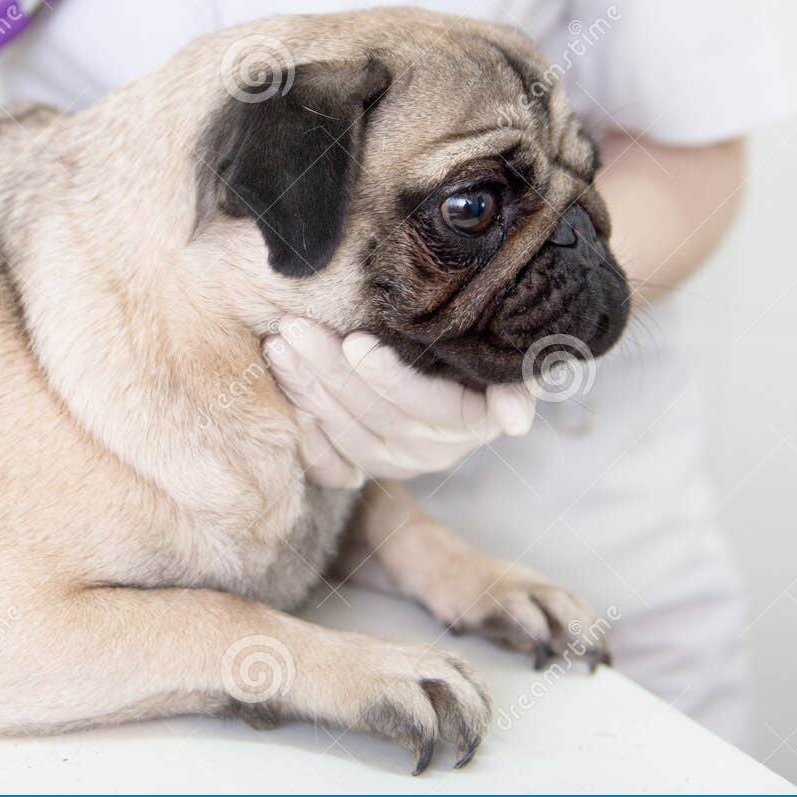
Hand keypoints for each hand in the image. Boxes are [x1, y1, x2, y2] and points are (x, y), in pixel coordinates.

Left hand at [264, 318, 534, 486]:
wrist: (467, 371)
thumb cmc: (484, 348)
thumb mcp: (511, 360)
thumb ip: (516, 385)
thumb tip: (514, 424)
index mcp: (471, 422)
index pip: (425, 405)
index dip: (390, 378)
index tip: (355, 342)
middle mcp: (434, 451)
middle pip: (375, 416)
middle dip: (330, 371)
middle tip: (295, 329)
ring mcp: (398, 463)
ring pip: (347, 434)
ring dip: (308, 390)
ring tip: (280, 346)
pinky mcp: (368, 468)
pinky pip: (331, 464)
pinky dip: (305, 431)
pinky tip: (283, 392)